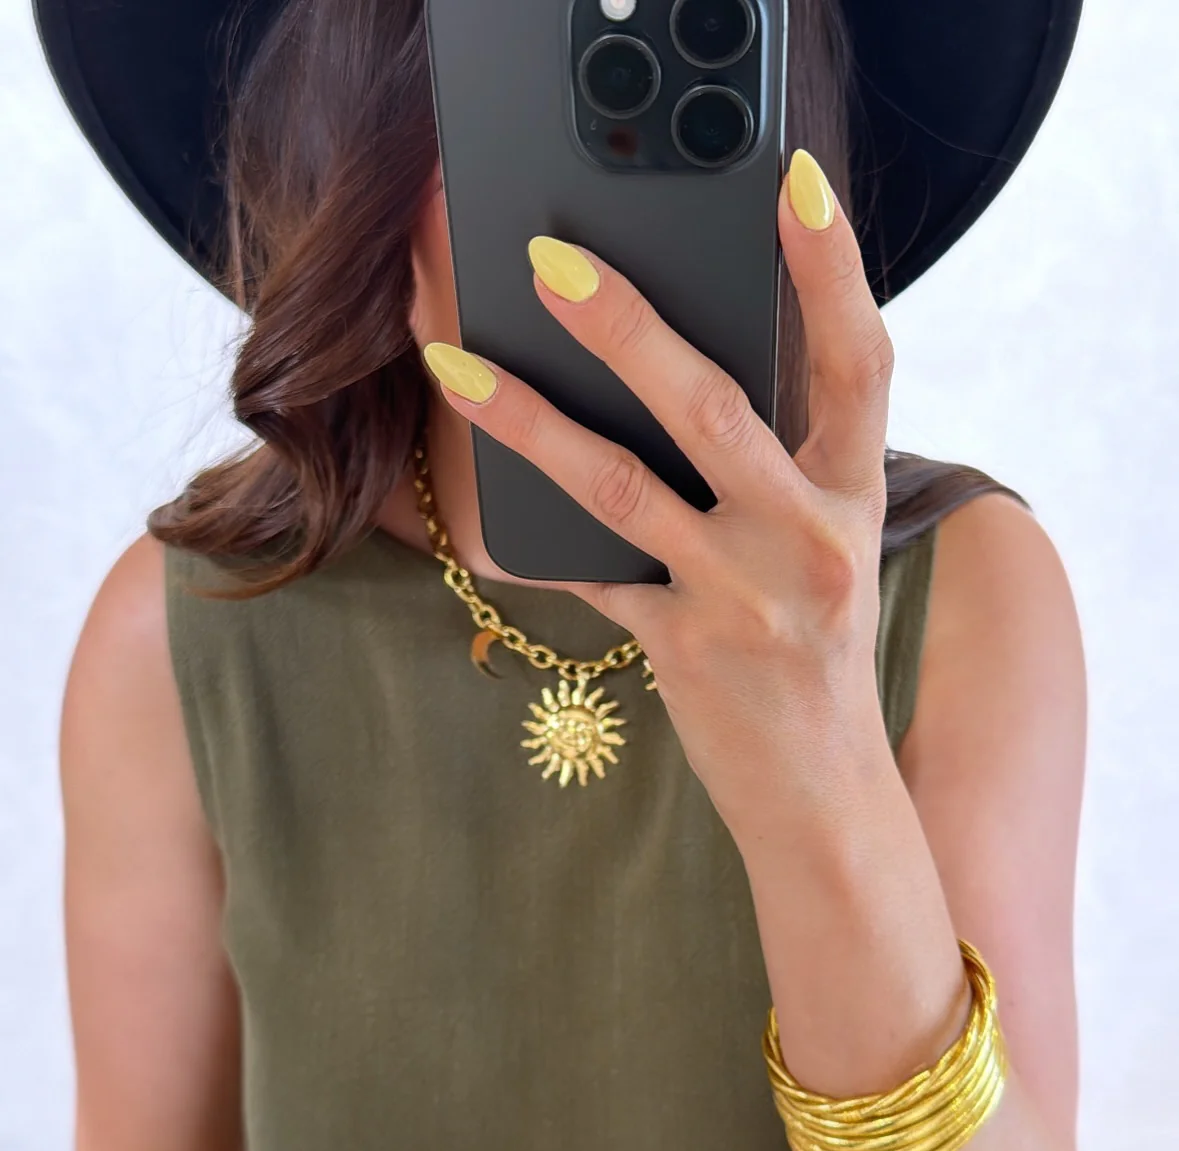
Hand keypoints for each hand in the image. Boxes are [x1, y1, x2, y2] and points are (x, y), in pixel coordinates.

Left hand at [421, 148, 894, 831]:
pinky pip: (587, 577)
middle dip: (628, 328)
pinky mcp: (683, 650)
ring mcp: (745, 599)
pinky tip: (466, 514)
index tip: (790, 182)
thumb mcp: (825, 549)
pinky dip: (526, 543)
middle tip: (547, 260)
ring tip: (455, 364)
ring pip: (624, 488)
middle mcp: (810, 541)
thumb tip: (672, 371)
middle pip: (716, 410)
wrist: (825, 796)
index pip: (859, 363)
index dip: (831, 268)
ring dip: (531, 421)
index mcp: (855, 497)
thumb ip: (779, 469)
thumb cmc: (818, 652)